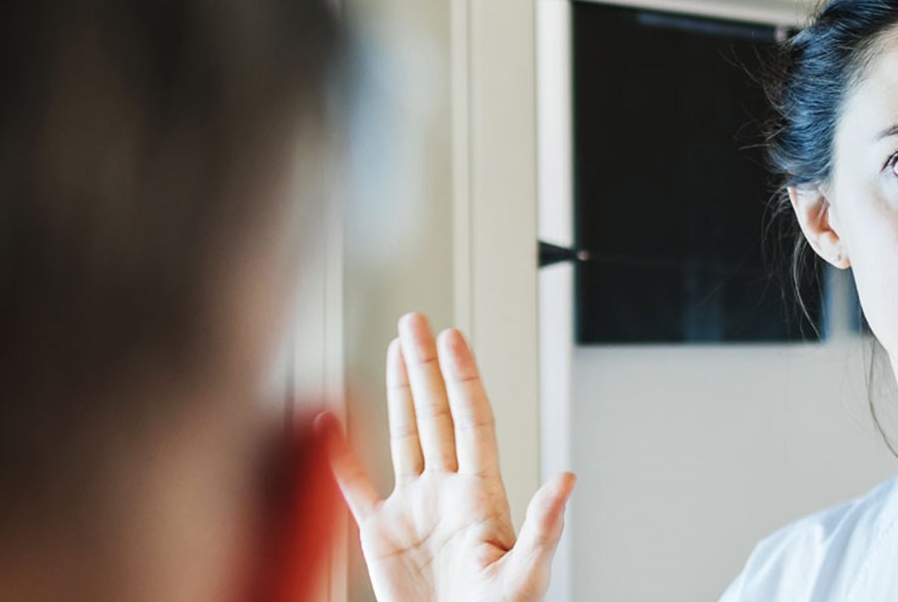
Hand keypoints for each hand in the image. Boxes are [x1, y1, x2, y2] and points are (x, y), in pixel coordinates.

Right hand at [320, 313, 574, 601]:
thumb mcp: (526, 575)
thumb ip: (544, 526)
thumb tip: (567, 479)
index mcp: (481, 496)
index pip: (472, 420)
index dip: (462, 377)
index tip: (452, 337)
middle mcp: (446, 491)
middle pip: (435, 414)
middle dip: (426, 366)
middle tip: (416, 322)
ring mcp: (413, 508)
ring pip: (404, 435)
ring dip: (399, 391)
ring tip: (395, 349)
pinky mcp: (380, 534)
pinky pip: (354, 484)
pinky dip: (338, 454)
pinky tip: (330, 422)